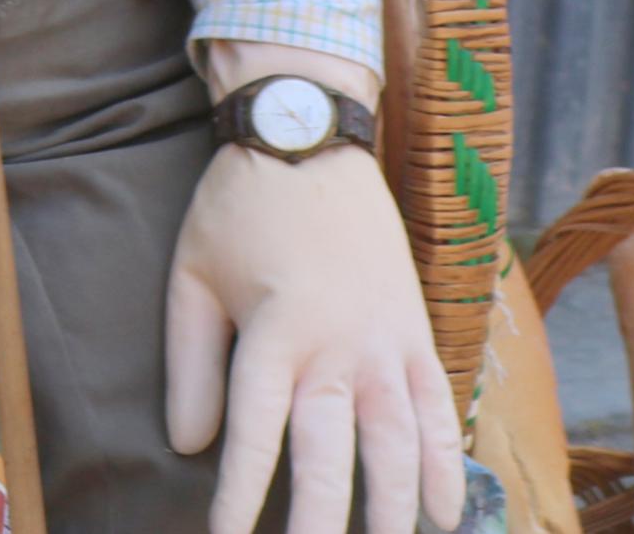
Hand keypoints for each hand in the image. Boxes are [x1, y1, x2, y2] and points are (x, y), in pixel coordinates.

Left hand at [165, 49, 463, 533]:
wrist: (310, 139)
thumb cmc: (238, 210)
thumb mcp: (191, 276)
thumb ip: (190, 364)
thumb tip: (189, 446)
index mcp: (275, 331)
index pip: (256, 434)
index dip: (241, 495)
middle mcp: (338, 346)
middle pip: (331, 456)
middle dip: (321, 522)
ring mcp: (388, 344)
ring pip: (397, 446)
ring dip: (392, 509)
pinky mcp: (418, 335)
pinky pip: (439, 412)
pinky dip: (444, 467)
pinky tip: (442, 514)